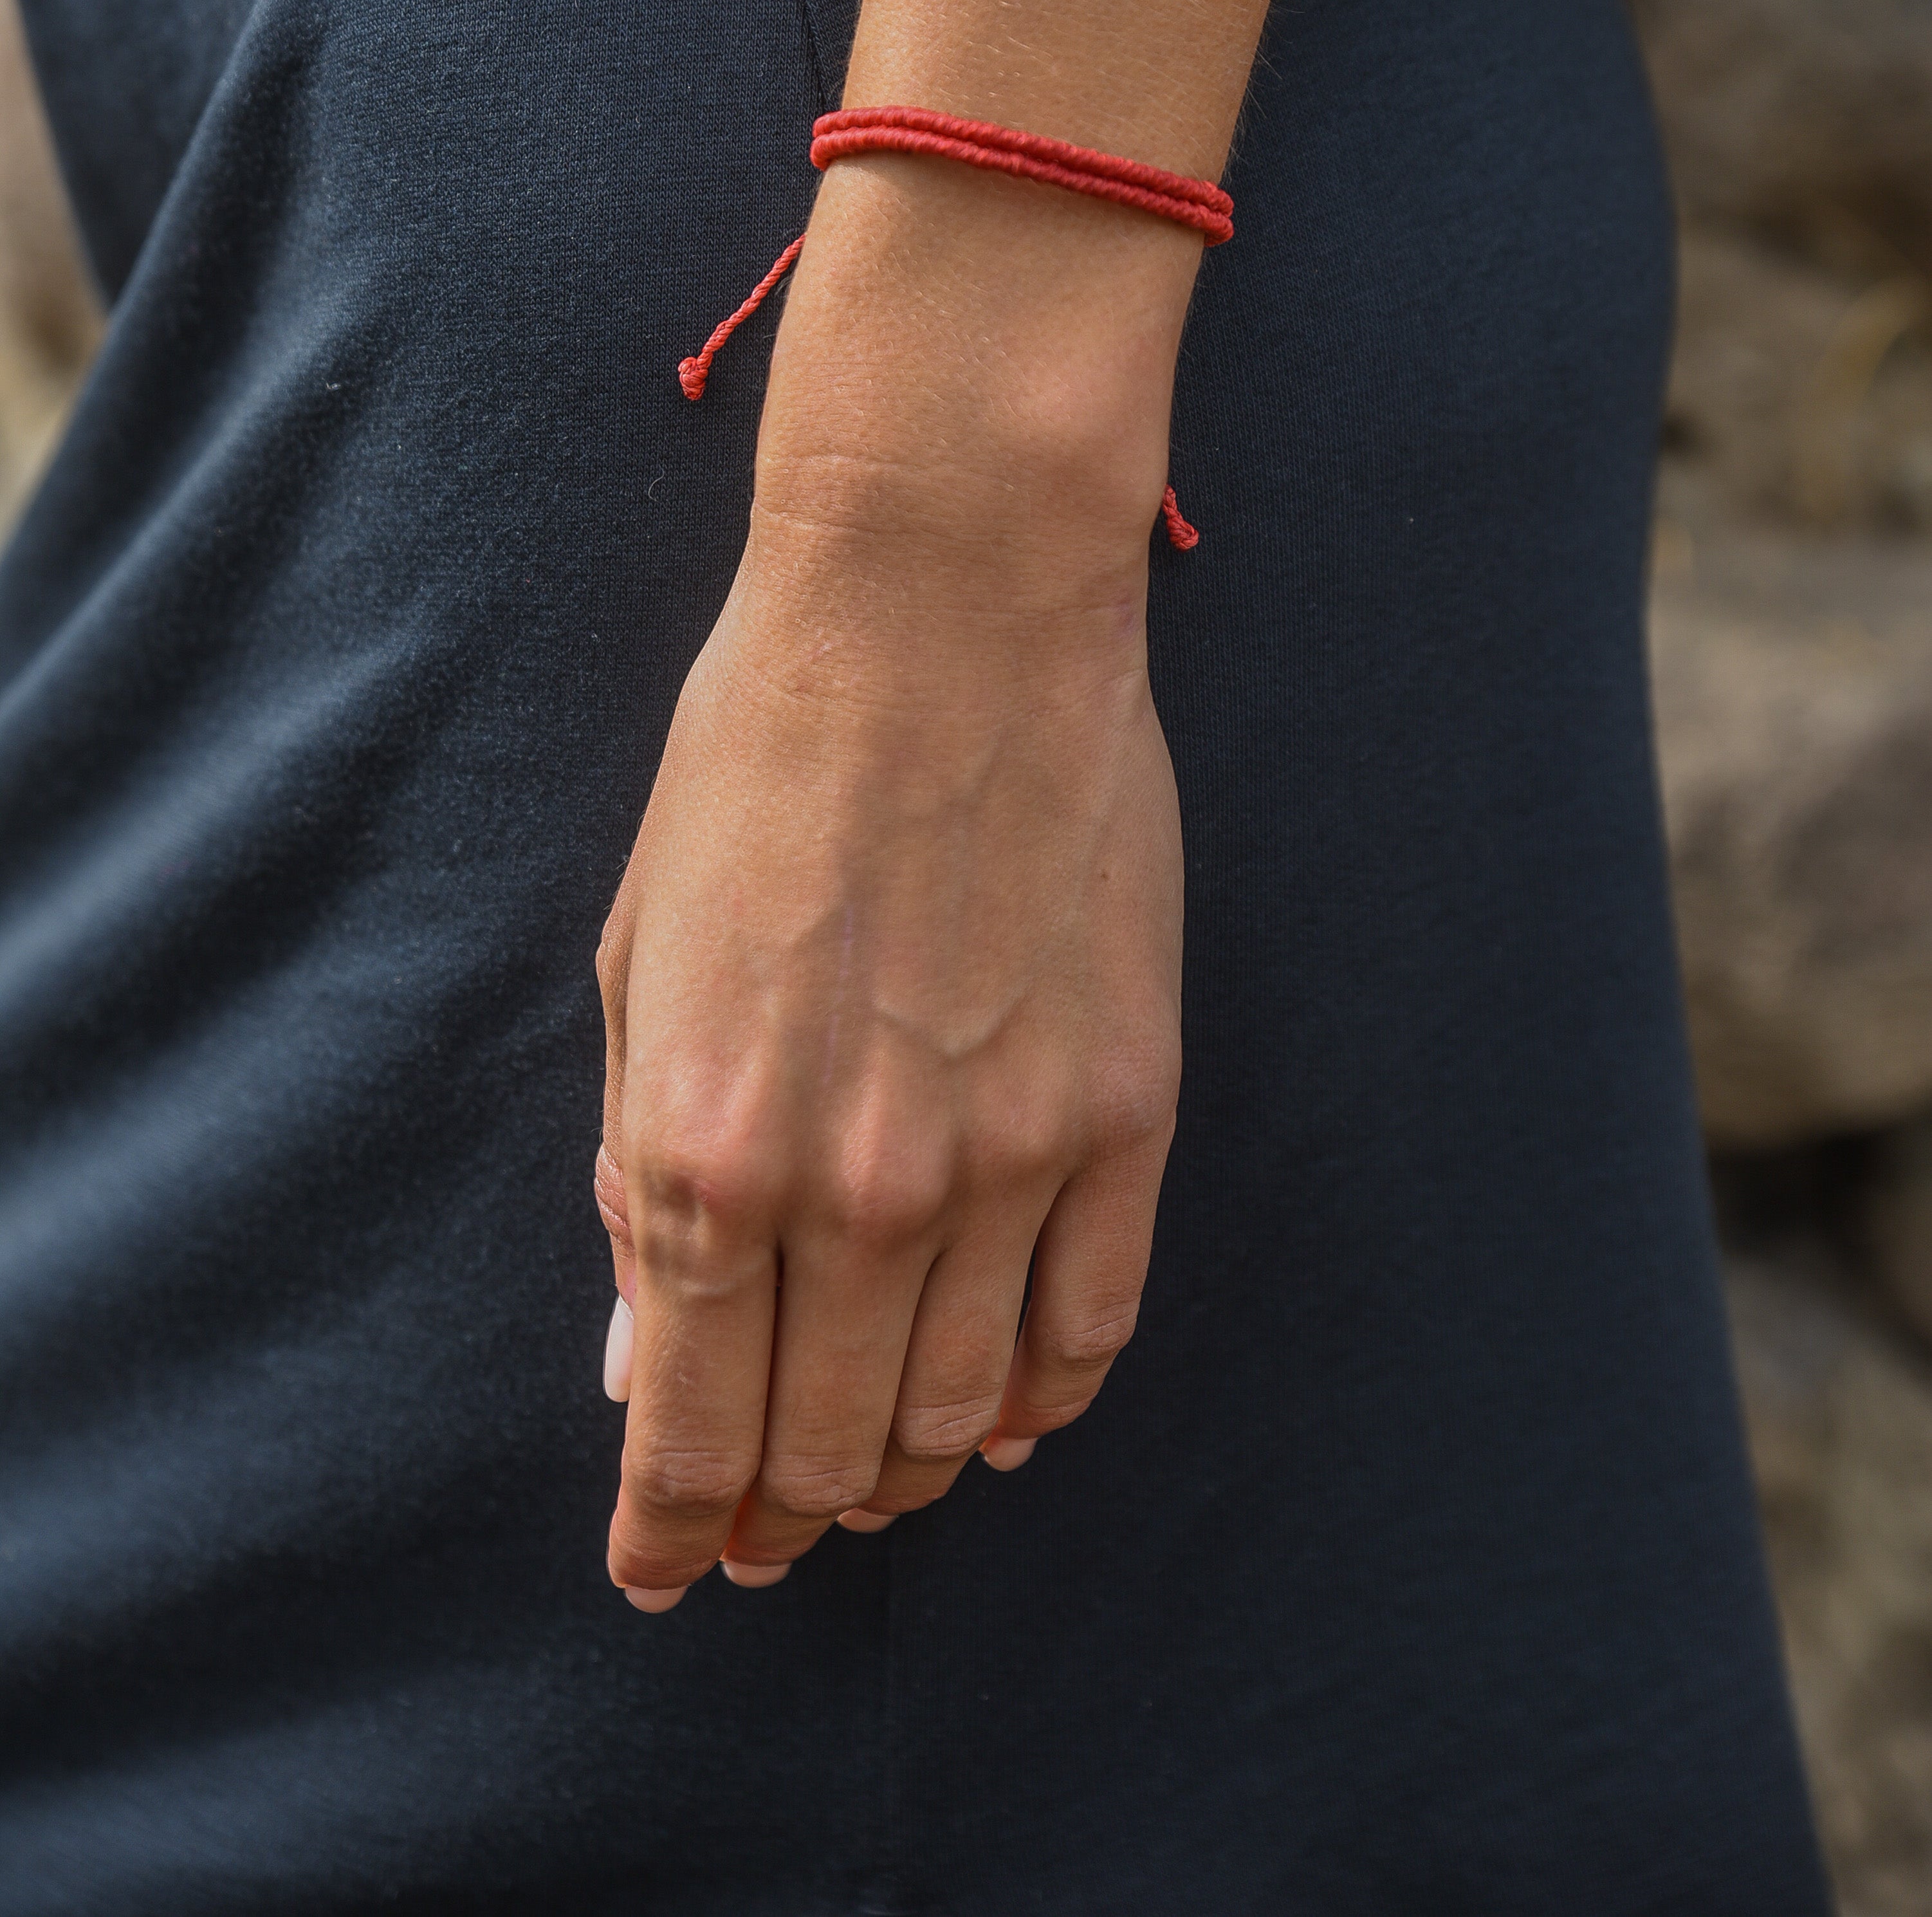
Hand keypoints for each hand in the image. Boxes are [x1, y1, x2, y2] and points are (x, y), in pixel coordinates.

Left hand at [594, 400, 1182, 1606]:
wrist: (943, 613)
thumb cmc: (761, 765)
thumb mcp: (641, 966)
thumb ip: (639, 1180)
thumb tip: (644, 1363)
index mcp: (701, 1146)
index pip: (688, 1426)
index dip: (673, 1528)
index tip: (669, 1570)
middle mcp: (854, 1187)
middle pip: (826, 1448)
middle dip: (782, 1519)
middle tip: (768, 1535)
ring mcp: (1006, 1158)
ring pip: (959, 1413)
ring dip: (907, 1472)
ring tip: (877, 1477)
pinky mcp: (1124, 1112)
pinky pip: (1091, 1325)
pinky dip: (1043, 1400)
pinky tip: (1009, 1418)